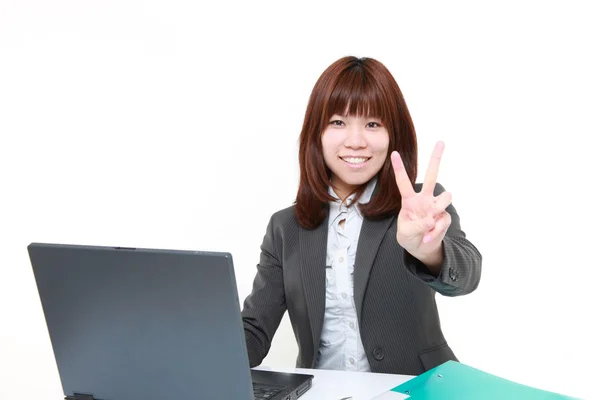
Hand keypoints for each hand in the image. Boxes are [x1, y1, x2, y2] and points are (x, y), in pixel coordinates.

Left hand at [391, 141, 451, 261]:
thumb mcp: (405, 233)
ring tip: (429, 223)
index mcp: (409, 200)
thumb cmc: (409, 237)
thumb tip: (431, 219)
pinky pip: (443, 221)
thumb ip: (416, 226)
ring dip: (438, 210)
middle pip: (432, 176)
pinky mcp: (444, 217)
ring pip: (445, 198)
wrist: (422, 249)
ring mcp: (436, 207)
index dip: (399, 168)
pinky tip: (429, 237)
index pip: (403, 182)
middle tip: (441, 141)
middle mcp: (424, 199)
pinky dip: (435, 231)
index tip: (394, 153)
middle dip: (436, 159)